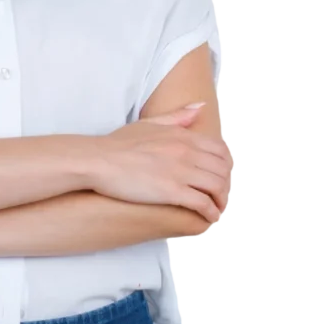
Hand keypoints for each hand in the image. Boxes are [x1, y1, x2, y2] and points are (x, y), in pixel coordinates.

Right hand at [92, 103, 233, 223]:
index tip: (221, 174)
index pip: (221, 149)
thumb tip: (199, 107)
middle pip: (223, 169)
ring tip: (215, 208)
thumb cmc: (118, 144)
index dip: (225, 165)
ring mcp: (180, 171)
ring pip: (218, 186)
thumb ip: (177, 117)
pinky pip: (202, 203)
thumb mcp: (150, 123)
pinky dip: (210, 212)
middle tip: (219, 195)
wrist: (99, 160)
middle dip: (226, 184)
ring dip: (221, 200)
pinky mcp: (172, 191)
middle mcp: (186, 151)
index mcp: (182, 135)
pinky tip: (207, 216)